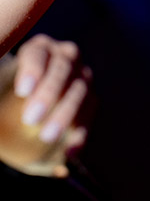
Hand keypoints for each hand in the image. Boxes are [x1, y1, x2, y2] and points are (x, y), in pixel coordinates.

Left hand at [13, 34, 91, 149]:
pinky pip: (89, 115)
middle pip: (63, 69)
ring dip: (64, 114)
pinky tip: (69, 151)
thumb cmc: (4, 100)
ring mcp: (81, 78)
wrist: (19, 119)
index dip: (33, 69)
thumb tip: (13, 95)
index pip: (38, 52)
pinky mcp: (89, 101)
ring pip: (80, 91)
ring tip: (46, 137)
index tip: (22, 91)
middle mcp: (65, 58)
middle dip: (48, 94)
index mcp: (39, 49)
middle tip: (30, 119)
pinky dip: (80, 133)